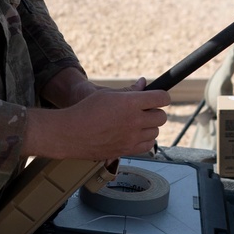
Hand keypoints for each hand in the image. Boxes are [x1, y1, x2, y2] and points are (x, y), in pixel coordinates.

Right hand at [24, 85, 168, 159]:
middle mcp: (134, 121)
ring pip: (156, 132)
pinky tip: (135, 135)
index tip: (159, 98)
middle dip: (156, 112)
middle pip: (162, 117)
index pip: (161, 98)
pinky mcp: (127, 150)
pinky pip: (148, 146)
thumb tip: (143, 83)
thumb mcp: (107, 94)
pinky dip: (145, 140)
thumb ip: (129, 90)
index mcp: (130, 103)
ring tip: (136, 123)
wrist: (71, 133)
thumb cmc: (85, 111)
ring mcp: (132, 138)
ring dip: (150, 126)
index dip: (163, 97)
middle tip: (145, 111)